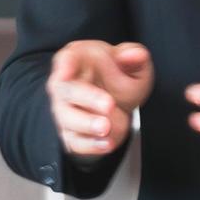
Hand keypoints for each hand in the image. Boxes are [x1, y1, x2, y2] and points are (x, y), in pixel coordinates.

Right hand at [48, 41, 152, 158]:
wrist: (116, 102)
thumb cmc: (118, 76)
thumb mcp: (133, 64)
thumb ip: (135, 56)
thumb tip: (134, 55)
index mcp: (78, 59)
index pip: (67, 59)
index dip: (65, 65)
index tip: (65, 72)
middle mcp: (65, 85)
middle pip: (67, 91)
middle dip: (87, 98)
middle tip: (108, 104)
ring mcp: (65, 110)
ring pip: (68, 119)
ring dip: (87, 124)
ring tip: (106, 127)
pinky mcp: (71, 133)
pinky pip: (76, 142)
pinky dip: (91, 144)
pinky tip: (107, 143)